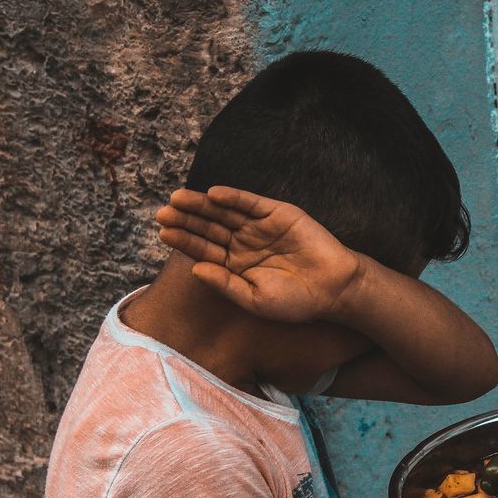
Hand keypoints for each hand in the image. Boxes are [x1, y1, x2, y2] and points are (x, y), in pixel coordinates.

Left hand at [156, 186, 364, 323]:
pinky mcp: (276, 214)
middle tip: (162, 212)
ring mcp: (259, 227)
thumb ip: (225, 285)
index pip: (203, 249)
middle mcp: (243, 243)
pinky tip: (213, 194)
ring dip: (201, 204)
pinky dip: (233, 197)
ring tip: (178, 198)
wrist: (334, 288)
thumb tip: (195, 270)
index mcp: (235, 266)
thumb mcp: (255, 300)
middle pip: (208, 227)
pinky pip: (250, 203)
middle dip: (186, 219)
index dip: (183, 240)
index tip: (162, 232)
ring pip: (224, 212)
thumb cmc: (296, 302)